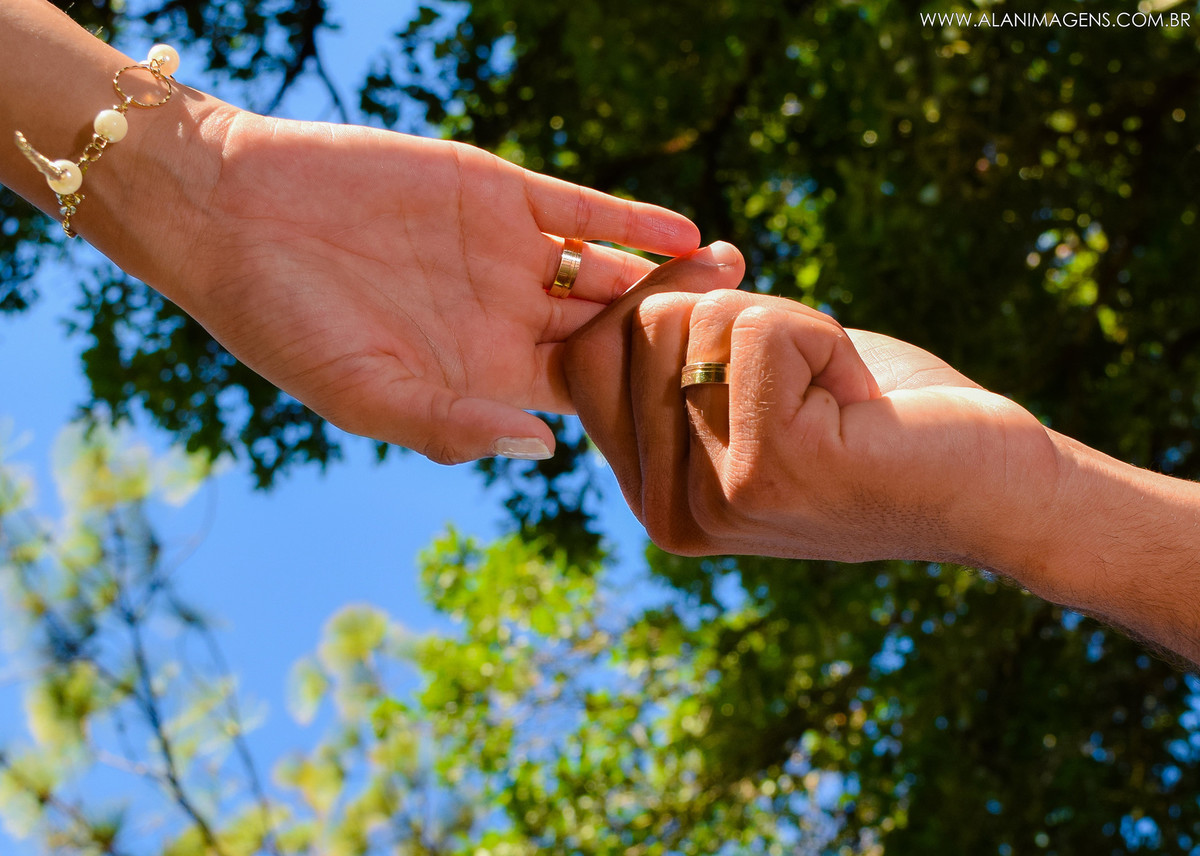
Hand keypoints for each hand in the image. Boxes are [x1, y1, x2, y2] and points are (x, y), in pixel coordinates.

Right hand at [148, 106, 700, 464]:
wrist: (234, 213)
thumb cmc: (284, 322)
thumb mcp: (365, 392)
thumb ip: (455, 424)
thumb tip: (549, 448)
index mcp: (484, 374)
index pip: (585, 397)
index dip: (641, 406)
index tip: (701, 417)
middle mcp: (508, 317)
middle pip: (614, 333)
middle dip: (675, 338)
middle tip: (744, 345)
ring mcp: (508, 254)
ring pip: (610, 267)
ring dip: (672, 275)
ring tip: (736, 281)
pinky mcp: (497, 192)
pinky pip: (579, 207)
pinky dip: (629, 216)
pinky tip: (682, 228)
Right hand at [565, 282, 1060, 567]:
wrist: (994, 490)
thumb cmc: (877, 424)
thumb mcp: (751, 386)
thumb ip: (679, 356)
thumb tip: (640, 268)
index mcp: (653, 496)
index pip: (583, 358)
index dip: (654, 301)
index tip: (732, 297)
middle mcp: (667, 513)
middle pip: (637, 325)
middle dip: (737, 315)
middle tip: (806, 378)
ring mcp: (713, 498)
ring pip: (699, 318)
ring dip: (789, 328)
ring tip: (834, 395)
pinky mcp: (769, 470)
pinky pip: (760, 327)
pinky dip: (823, 337)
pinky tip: (860, 402)